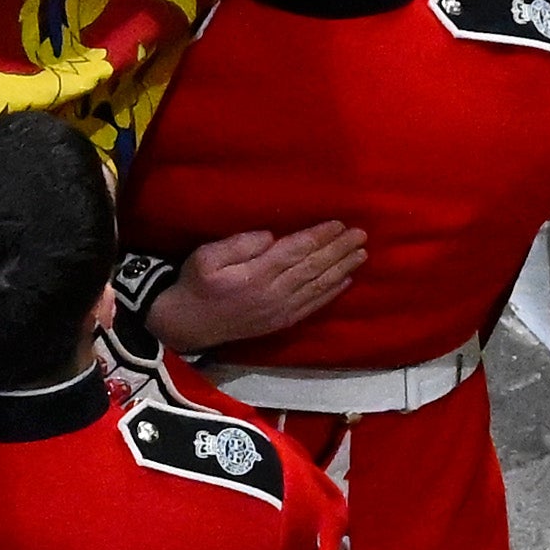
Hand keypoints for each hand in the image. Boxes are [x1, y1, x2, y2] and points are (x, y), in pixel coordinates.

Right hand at [156, 223, 365, 348]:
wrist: (188, 325)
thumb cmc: (196, 284)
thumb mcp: (205, 257)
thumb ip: (239, 244)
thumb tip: (271, 236)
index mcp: (256, 274)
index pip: (296, 251)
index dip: (320, 236)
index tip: (340, 223)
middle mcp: (274, 293)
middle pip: (314, 268)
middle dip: (339, 250)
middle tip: (361, 234)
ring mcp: (280, 310)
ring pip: (318, 287)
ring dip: (342, 269)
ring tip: (361, 253)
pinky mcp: (281, 322)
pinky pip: (313, 306)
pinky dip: (332, 293)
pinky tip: (346, 280)